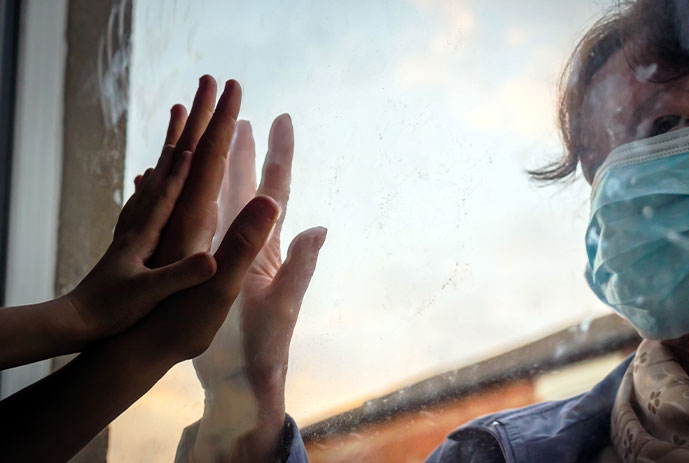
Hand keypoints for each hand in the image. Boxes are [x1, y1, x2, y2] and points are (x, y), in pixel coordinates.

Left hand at [65, 145, 215, 340]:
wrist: (76, 323)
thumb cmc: (111, 311)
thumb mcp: (150, 294)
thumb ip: (180, 276)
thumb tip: (213, 258)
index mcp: (143, 237)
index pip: (166, 197)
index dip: (180, 172)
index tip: (194, 146)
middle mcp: (135, 231)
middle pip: (156, 185)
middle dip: (170, 157)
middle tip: (180, 130)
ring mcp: (128, 239)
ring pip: (146, 196)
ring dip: (159, 172)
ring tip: (167, 153)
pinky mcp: (125, 250)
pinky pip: (138, 212)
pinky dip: (146, 196)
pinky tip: (144, 193)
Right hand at [191, 115, 325, 461]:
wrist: (237, 381)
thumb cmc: (263, 347)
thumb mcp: (283, 306)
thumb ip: (300, 267)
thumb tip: (320, 227)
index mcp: (268, 247)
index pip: (276, 190)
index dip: (278, 154)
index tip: (281, 119)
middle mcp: (248, 246)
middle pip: (245, 189)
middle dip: (244, 154)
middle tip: (241, 121)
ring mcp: (224, 258)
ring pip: (216, 207)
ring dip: (212, 175)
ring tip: (206, 148)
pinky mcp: (204, 274)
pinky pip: (189, 233)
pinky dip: (180, 211)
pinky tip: (169, 197)